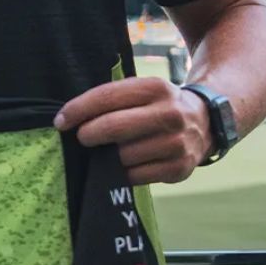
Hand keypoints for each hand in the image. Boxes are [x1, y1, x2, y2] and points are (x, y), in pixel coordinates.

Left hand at [55, 77, 211, 184]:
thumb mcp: (139, 91)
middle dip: (88, 134)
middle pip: (113, 127)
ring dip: (108, 156)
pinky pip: (135, 176)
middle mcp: (170, 114)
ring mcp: (177, 143)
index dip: (78, 110)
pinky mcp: (180, 168)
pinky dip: (123, 172)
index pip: (106, 97)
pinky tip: (127, 163)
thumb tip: (66, 120)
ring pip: (123, 156)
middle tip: (83, 138)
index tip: (60, 121)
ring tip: (111, 150)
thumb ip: (109, 100)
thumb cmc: (156, 106)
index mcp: (155, 88)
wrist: (204, 122)